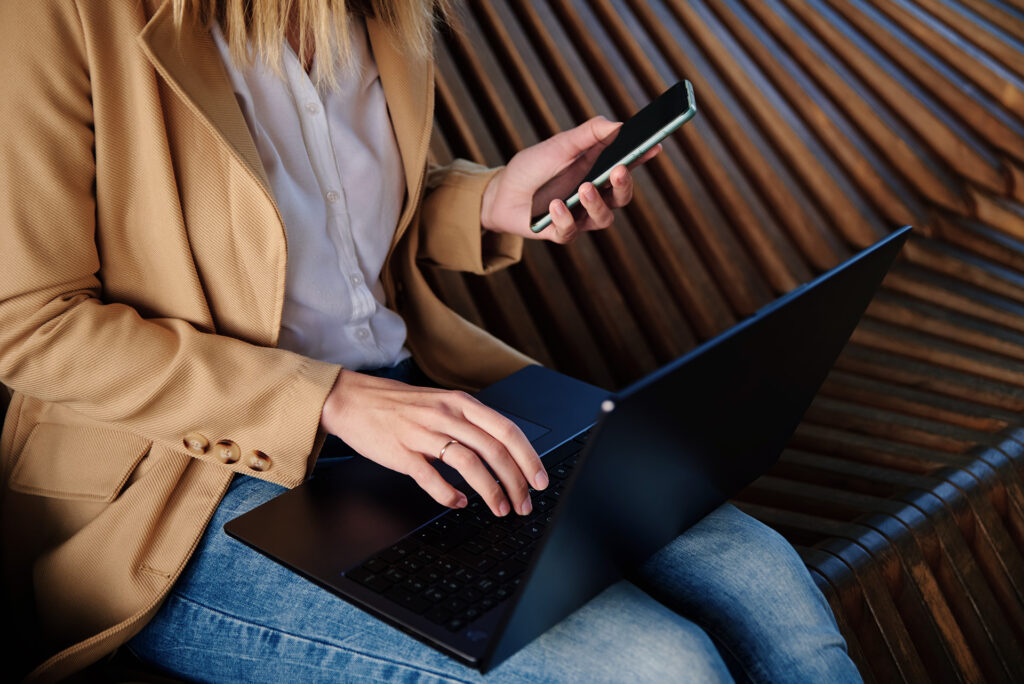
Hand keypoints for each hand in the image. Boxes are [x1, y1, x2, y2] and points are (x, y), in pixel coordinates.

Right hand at [320, 370, 547, 515]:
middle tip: (524, 504)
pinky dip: (449, 494)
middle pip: (494, 449)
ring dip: (490, 491)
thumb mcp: (441, 404)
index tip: (540, 481)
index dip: (528, 458)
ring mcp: (423, 433)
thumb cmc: (399, 406)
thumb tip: (504, 451)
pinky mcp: (401, 452)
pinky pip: (431, 477)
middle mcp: (445, 415)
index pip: (507, 430)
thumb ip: (470, 423)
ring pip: (469, 464)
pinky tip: (458, 503)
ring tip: (500, 509)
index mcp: (460, 403)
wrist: (352, 400)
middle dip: (516, 481)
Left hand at [480, 116, 661, 242]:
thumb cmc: (533, 166)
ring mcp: (579, 215)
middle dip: (623, 185)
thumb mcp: (560, 145)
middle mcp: (594, 194)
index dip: (643, 156)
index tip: (654, 145)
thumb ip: (588, 134)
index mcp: (597, 169)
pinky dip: (564, 218)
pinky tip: (554, 205)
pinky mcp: (561, 232)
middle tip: (617, 170)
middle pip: (622, 196)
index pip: (627, 164)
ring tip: (583, 188)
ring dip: (595, 204)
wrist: (500, 192)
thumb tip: (618, 124)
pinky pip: (570, 231)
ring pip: (603, 219)